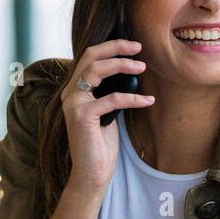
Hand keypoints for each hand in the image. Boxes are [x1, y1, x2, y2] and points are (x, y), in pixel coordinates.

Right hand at [58, 37, 152, 195]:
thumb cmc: (101, 144)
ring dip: (122, 65)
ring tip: (142, 67)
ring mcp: (73, 104)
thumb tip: (131, 73)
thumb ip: (111, 92)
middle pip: (90, 57)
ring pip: (96, 70)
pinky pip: (112, 99)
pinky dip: (133, 98)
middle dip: (115, 48)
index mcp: (75, 90)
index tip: (132, 45)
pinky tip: (149, 100)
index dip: (110, 47)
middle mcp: (70, 94)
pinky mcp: (82, 117)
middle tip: (138, 47)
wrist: (92, 173)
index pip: (89, 57)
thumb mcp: (108, 112)